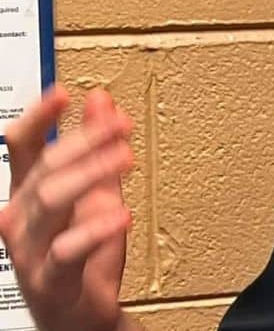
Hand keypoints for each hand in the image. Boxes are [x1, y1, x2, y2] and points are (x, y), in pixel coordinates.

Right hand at [0, 86, 132, 330]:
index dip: (39, 117)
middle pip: (44, 168)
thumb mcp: (96, 191)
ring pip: (52, 201)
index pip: (22, 147)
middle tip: (121, 126)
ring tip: (125, 158)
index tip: (63, 92)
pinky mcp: (48, 280)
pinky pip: (67, 250)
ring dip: (92, 173)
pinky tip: (121, 215)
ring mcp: (30, 250)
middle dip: (84, 141)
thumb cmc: (85, 254)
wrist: (82, 314)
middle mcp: (20, 218)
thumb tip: (102, 101)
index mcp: (27, 193)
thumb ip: (97, 149)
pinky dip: (95, 229)